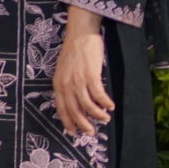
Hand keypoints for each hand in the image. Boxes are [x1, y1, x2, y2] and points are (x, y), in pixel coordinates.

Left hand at [52, 6, 114, 136]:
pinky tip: (111, 106)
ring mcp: (78, 80)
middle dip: (83, 124)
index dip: (67, 121)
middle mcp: (66, 84)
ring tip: (105, 119)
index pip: (61, 108)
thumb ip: (66, 85)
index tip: (73, 132)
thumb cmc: (74, 52)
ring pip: (88, 105)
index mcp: (57, 84)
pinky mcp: (90, 76)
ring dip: (97, 115)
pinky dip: (105, 103)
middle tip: (91, 132)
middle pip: (74, 110)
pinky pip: (99, 95)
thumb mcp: (64, 71)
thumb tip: (75, 101)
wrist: (80, 35)